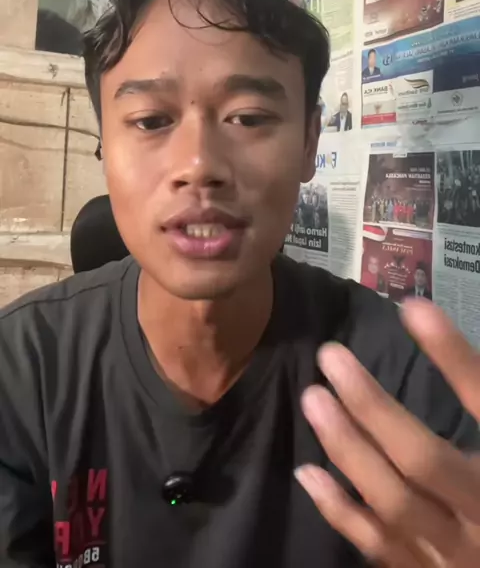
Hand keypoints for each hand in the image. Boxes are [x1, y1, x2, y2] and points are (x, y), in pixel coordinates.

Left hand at [296, 300, 479, 565]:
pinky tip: (308, 472)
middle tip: (330, 356)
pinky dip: (340, 510)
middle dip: (372, 406)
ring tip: (313, 397)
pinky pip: (379, 547)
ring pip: (393, 503)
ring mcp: (455, 556)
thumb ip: (476, 393)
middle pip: (424, 460)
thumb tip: (429, 323)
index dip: (454, 356)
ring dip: (348, 447)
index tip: (413, 308)